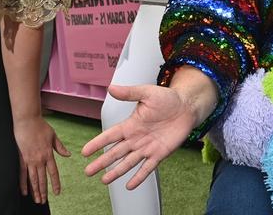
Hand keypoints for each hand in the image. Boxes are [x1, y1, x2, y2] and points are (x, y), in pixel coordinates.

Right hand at [13, 115, 69, 204]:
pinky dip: (23, 183)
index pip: (53, 172)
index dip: (55, 183)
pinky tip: (24, 192)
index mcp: (48, 154)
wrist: (27, 121)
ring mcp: (29, 160)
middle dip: (43, 191)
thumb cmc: (41, 127)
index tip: (57, 192)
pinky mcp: (21, 158)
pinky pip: (22, 174)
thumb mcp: (53, 136)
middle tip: (44, 202)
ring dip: (34, 190)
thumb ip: (60, 147)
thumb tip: (68, 155)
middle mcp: (39, 159)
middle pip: (42, 179)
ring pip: (32, 179)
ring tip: (36, 200)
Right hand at [83, 83, 197, 189]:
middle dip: (102, 162)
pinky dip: (139, 177)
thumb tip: (111, 88)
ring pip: (128, 162)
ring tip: (105, 180)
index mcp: (131, 125)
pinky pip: (148, 168)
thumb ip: (129, 93)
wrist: (187, 107)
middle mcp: (136, 138)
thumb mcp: (147, 92)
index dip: (98, 143)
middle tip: (88, 171)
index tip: (85, 152)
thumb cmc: (167, 99)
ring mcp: (147, 148)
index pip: (111, 135)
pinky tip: (130, 185)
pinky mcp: (159, 154)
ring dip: (117, 171)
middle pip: (116, 152)